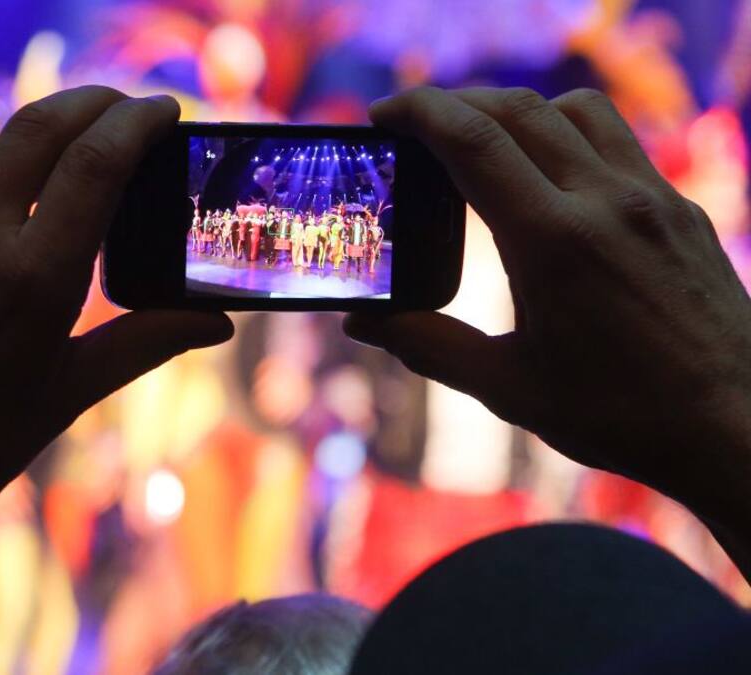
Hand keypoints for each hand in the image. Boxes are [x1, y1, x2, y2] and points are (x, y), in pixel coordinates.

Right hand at [345, 87, 750, 544]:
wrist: (738, 429)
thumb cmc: (623, 416)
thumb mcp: (508, 387)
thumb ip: (428, 344)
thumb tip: (362, 325)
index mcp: (553, 242)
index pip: (474, 139)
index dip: (419, 111)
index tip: (382, 113)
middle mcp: (606, 202)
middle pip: (518, 109)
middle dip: (454, 103)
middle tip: (412, 124)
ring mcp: (651, 199)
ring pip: (575, 110)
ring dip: (517, 111)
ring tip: (480, 143)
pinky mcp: (679, 209)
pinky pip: (617, 142)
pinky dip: (567, 136)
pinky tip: (548, 182)